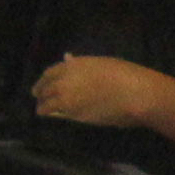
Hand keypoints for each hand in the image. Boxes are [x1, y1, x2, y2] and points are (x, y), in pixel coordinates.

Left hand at [32, 55, 174, 135]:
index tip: (42, 85)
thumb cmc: (124, 74)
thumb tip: (68, 58)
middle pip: (44, 89)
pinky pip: (59, 115)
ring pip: (46, 105)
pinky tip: (54, 117)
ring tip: (42, 111)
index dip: (43, 80)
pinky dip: (55, 116)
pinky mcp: (74, 116)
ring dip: (43, 108)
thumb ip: (82, 65)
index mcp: (72, 66)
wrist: (134, 94)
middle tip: (39, 99)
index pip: (48, 74)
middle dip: (40, 94)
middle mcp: (64, 82)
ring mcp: (67, 100)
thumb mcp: (101, 63)